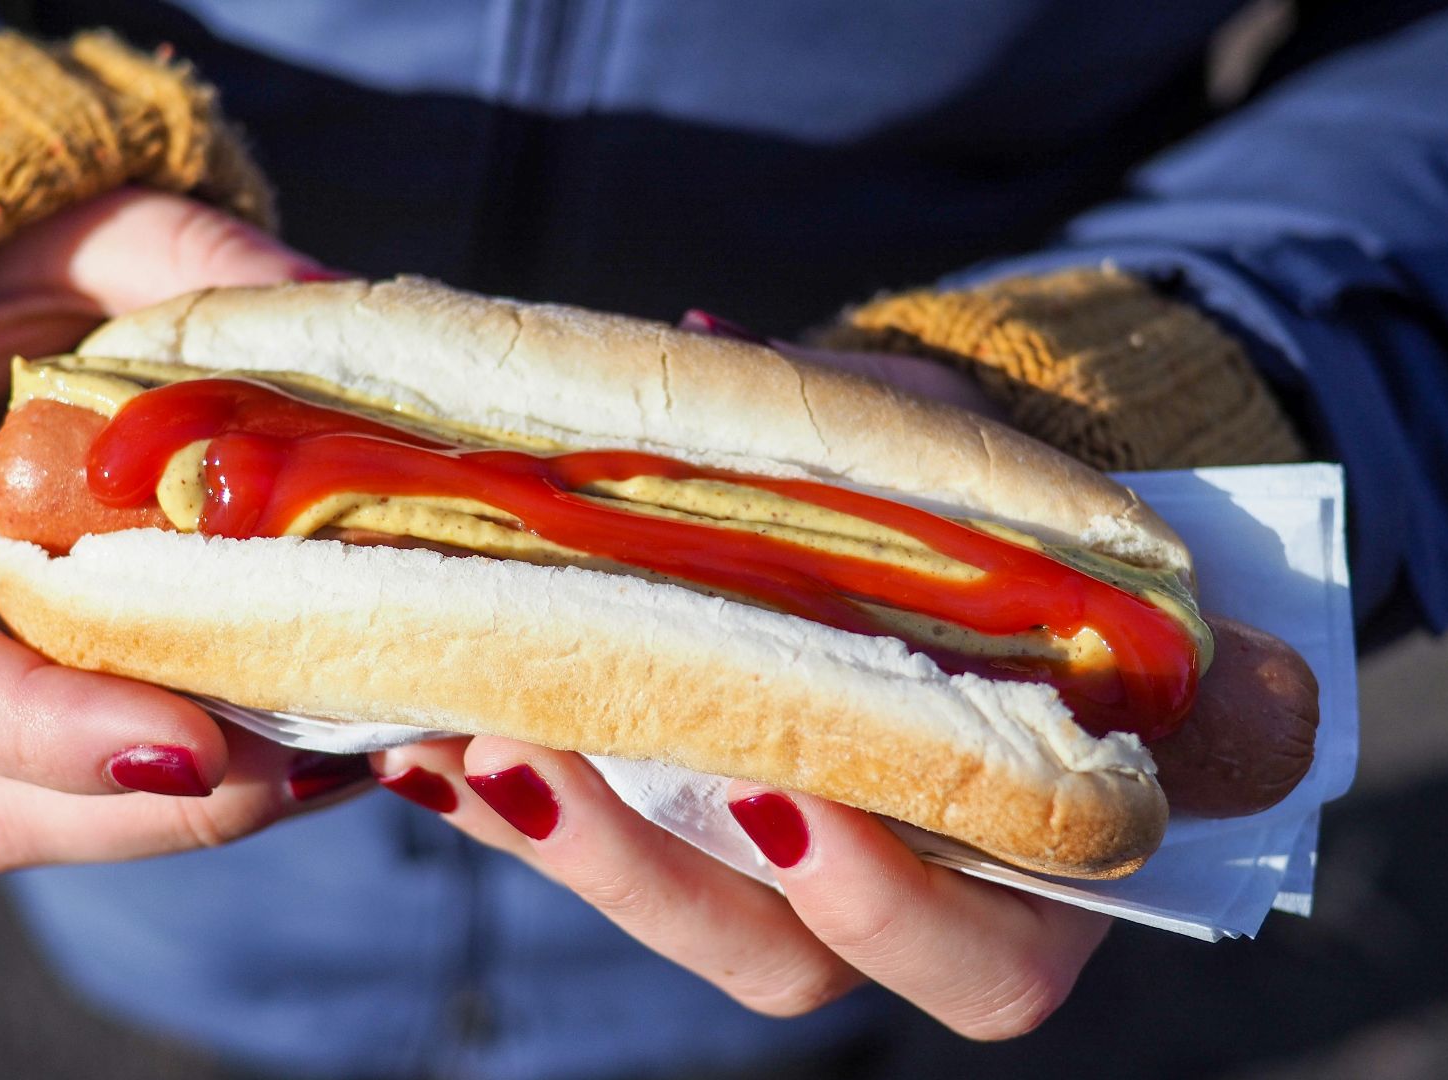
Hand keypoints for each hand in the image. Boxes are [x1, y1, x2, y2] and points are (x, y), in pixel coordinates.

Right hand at [0, 188, 371, 870]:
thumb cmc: (9, 260)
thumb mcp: (91, 227)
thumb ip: (193, 261)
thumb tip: (336, 310)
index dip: (37, 725)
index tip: (195, 747)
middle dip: (144, 806)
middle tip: (318, 768)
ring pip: (28, 816)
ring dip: (186, 821)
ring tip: (342, 766)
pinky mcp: (5, 704)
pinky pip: (81, 793)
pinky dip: (199, 795)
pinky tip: (321, 750)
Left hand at [371, 312, 1099, 1038]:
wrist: (945, 522)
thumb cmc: (989, 504)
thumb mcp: (957, 456)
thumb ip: (887, 440)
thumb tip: (703, 343)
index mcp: (1028, 843)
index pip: (986, 957)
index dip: (884, 905)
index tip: (775, 795)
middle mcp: (903, 896)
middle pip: (782, 963)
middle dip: (646, 874)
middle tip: (534, 756)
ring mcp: (783, 881)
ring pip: (672, 916)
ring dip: (554, 840)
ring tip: (446, 734)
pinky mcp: (686, 841)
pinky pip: (595, 854)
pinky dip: (508, 803)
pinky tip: (420, 731)